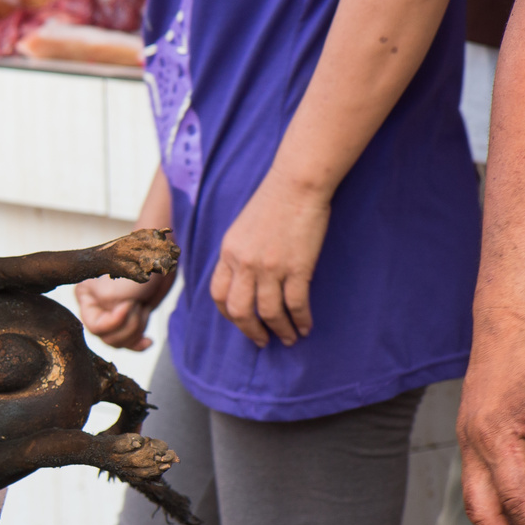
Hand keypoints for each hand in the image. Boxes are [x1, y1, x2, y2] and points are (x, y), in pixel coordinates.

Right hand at [76, 273, 172, 350]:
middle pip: (108, 337)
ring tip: (143, 307)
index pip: (95, 327)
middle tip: (138, 305)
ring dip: (138, 328)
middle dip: (129, 325)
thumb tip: (115, 337)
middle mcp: (97, 308)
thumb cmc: (137, 268)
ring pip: (121, 341)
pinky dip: (139, 343)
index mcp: (86, 298)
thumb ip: (108, 320)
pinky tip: (148, 341)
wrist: (160, 258)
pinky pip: (130, 342)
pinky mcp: (131, 318)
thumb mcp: (114, 294)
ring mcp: (114, 314)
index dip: (115, 322)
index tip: (129, 304)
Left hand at [209, 172, 331, 346]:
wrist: (297, 183)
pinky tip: (305, 326)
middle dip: (250, 331)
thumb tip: (242, 279)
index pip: (218, 294)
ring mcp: (270, 267)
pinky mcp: (297, 268)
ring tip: (289, 338)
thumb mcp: (241, 229)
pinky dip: (300, 320)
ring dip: (280, 331)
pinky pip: (296, 304)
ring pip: (269, 313)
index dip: (228, 314)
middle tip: (262, 340)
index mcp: (228, 253)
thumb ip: (238, 254)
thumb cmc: (273, 202)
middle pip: (239, 311)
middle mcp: (244, 264)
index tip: (240, 323)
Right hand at [456, 307, 524, 524]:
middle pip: (480, 507)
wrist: (507, 325)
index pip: (517, 497)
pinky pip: (474, 479)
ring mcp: (467, 439)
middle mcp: (472, 443)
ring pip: (473, 495)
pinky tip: (506, 511)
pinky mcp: (471, 433)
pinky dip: (489, 503)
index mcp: (495, 438)